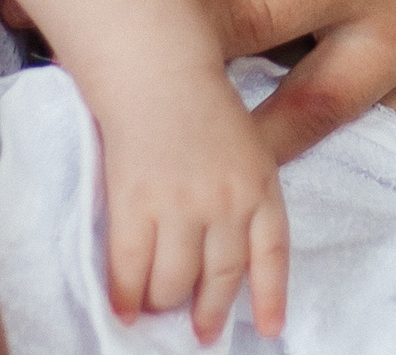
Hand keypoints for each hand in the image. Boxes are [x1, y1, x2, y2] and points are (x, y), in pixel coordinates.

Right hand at [91, 72, 288, 342]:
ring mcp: (182, 206)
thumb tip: (228, 241)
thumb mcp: (245, 141)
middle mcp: (227, 202)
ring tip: (157, 310)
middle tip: (201, 330)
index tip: (268, 328)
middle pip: (221, 276)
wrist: (156, 68)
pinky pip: (132, 267)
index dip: (269, 296)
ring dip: (164, 301)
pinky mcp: (136, 204)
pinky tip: (124, 307)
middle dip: (209, 310)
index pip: (271, 254)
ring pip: (175, 280)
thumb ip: (243, 188)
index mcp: (261, 183)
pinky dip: (127, 294)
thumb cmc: (197, 98)